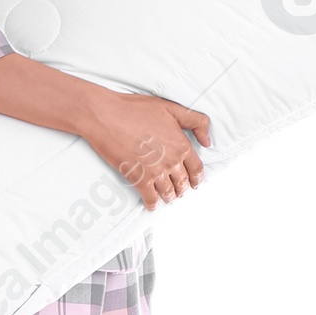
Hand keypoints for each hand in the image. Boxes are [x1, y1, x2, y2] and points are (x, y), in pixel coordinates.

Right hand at [82, 89, 210, 207]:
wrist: (107, 117)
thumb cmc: (136, 110)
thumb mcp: (171, 109)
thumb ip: (195, 122)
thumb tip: (207, 141)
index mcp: (181, 145)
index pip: (196, 169)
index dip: (197, 178)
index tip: (195, 182)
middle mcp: (171, 161)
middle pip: (183, 183)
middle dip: (183, 188)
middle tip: (180, 191)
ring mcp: (155, 172)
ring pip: (169, 193)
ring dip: (170, 197)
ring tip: (168, 198)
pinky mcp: (138, 179)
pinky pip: (150, 198)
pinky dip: (152, 204)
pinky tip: (152, 205)